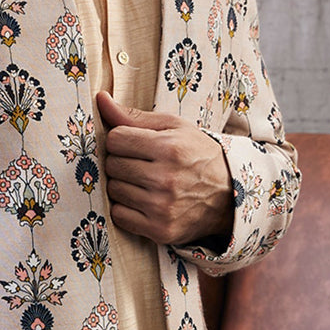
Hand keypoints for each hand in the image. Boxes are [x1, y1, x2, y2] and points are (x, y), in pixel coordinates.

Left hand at [97, 89, 232, 248]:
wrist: (229, 195)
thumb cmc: (197, 154)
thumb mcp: (173, 127)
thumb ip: (134, 116)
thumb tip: (100, 99)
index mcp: (169, 148)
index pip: (115, 139)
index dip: (120, 139)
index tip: (133, 144)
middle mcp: (166, 179)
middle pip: (112, 165)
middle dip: (121, 162)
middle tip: (140, 163)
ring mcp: (162, 207)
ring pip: (113, 190)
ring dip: (122, 185)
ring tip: (144, 182)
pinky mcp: (160, 230)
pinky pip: (119, 216)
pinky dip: (125, 208)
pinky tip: (143, 201)